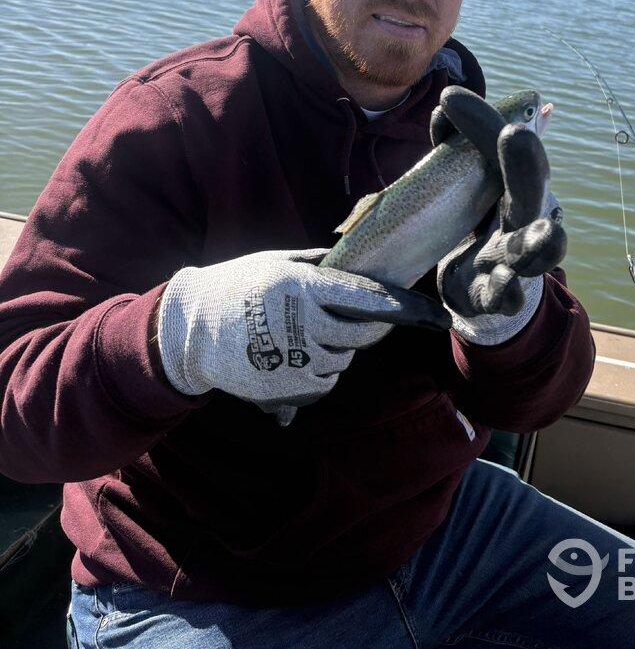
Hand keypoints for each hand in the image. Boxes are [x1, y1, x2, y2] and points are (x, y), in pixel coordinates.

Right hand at [157, 248, 449, 408]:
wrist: (189, 330)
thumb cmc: (237, 286)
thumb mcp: (276, 263)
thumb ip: (320, 264)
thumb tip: (363, 260)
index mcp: (301, 287)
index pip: (365, 298)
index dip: (403, 307)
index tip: (431, 313)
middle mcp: (300, 323)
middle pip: (361, 334)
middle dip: (373, 328)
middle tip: (368, 319)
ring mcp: (293, 359)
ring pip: (343, 358)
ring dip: (339, 348)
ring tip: (308, 332)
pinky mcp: (285, 388)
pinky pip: (325, 382)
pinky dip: (322, 370)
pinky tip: (298, 354)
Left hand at [432, 87, 566, 344]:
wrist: (484, 285)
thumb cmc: (482, 221)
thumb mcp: (469, 181)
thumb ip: (457, 143)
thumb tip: (446, 100)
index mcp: (517, 185)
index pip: (508, 148)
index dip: (482, 123)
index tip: (450, 96)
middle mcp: (523, 219)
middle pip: (531, 192)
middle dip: (525, 164)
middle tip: (516, 133)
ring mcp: (511, 259)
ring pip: (534, 253)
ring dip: (539, 243)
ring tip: (549, 231)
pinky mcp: (494, 295)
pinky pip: (504, 298)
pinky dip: (507, 294)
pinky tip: (506, 287)